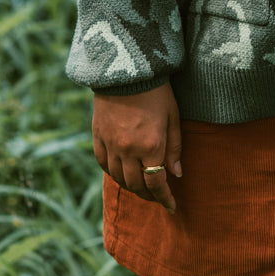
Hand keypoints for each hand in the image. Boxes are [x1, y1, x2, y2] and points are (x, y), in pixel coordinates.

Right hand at [91, 78, 181, 213]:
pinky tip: (122, 173)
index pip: (156, 184)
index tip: (172, 206)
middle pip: (136, 185)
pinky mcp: (98, 136)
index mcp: (151, 145)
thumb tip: (177, 174)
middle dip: (149, 196)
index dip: (164, 199)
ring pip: (119, 178)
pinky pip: (103, 164)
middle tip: (158, 197)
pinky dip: (113, 173)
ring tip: (142, 188)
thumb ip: (175, 148)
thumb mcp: (173, 117)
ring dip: (131, 187)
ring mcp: (110, 144)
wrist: (127, 69)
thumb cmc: (157, 92)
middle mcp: (128, 149)